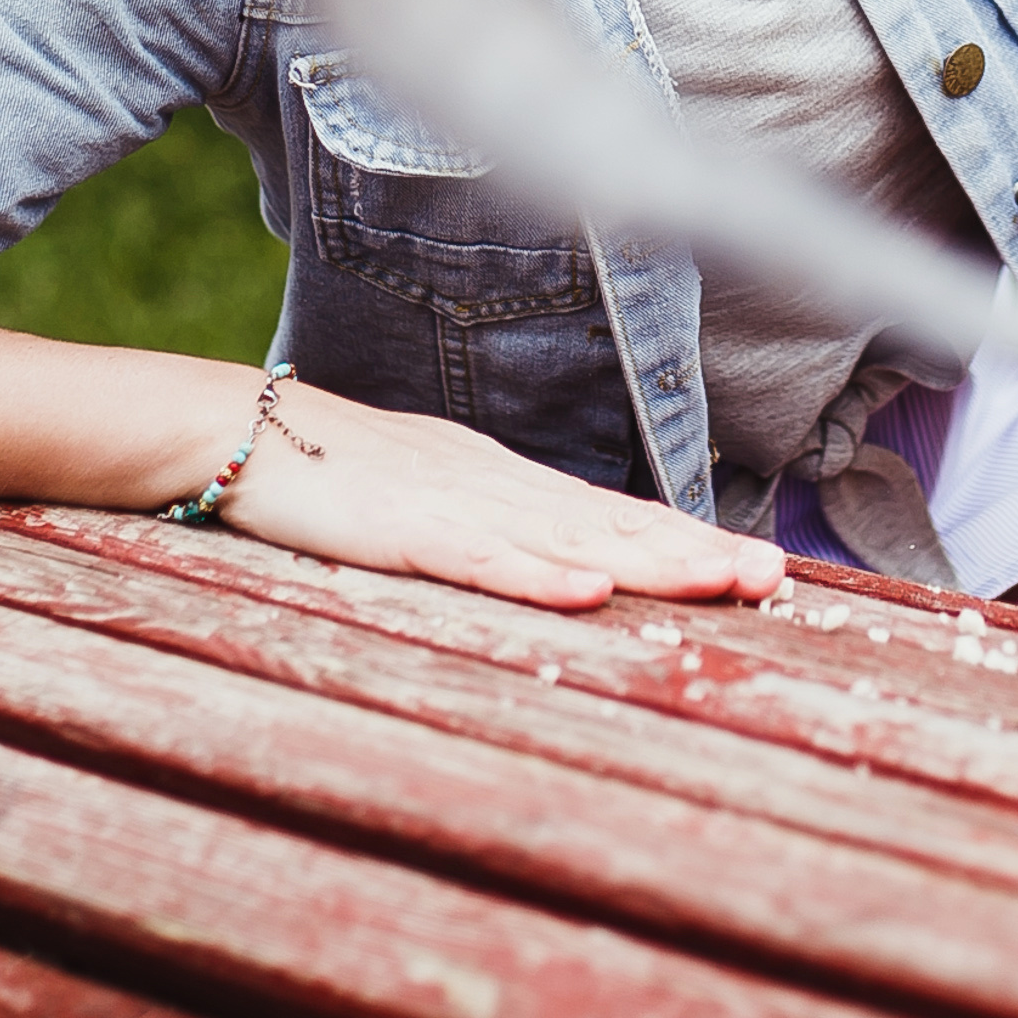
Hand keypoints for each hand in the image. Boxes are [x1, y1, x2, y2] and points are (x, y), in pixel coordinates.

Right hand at [227, 387, 787, 614]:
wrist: (241, 428)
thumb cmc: (335, 470)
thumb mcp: (434, 497)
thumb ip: (499, 524)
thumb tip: (569, 556)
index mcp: (508, 484)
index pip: (618, 517)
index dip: (689, 540)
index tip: (762, 565)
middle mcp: (499, 488)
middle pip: (615, 525)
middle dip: (697, 553)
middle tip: (776, 577)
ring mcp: (455, 505)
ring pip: (570, 539)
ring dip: (649, 562)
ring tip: (720, 580)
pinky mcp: (404, 529)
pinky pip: (482, 557)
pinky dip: (538, 574)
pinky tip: (589, 589)